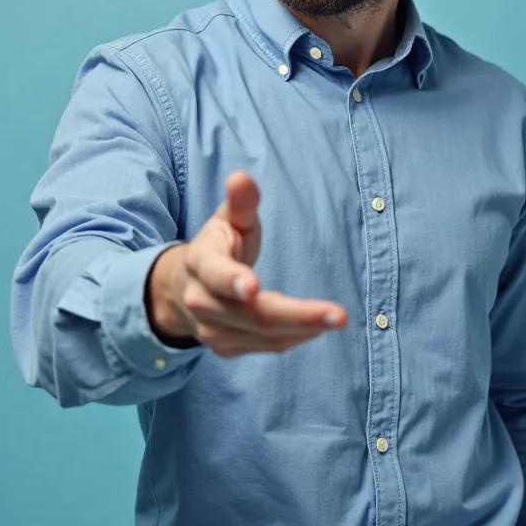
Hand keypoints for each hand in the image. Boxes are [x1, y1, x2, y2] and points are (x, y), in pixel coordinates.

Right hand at [145, 171, 347, 356]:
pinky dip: (295, 337)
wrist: (186, 288)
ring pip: (263, 336)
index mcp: (200, 263)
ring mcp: (212, 330)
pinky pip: (266, 347)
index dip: (233, 280)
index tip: (255, 286)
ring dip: (304, 329)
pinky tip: (318, 326)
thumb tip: (241, 177)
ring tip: (338, 318)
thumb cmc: (219, 246)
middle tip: (339, 314)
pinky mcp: (226, 348)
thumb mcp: (228, 219)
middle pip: (251, 315)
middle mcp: (201, 302)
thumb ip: (240, 202)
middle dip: (297, 316)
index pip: (215, 274)